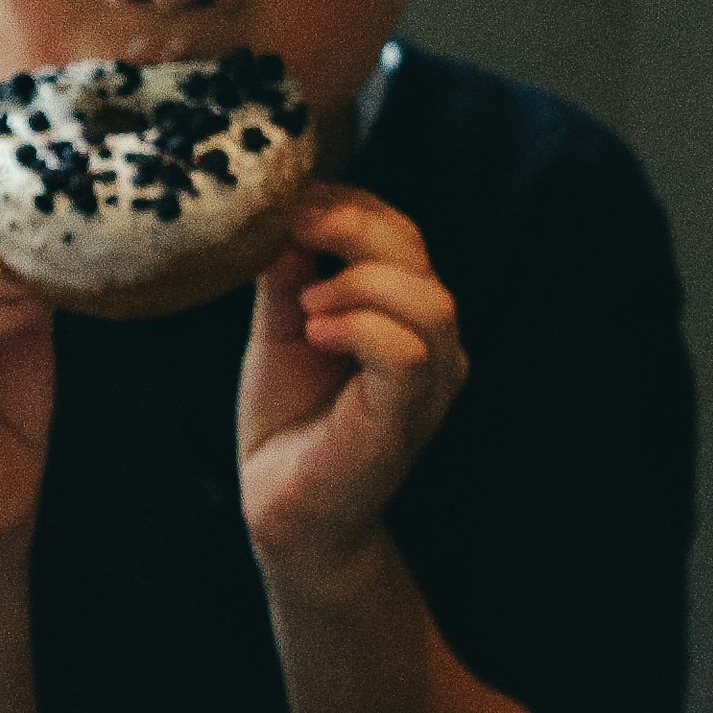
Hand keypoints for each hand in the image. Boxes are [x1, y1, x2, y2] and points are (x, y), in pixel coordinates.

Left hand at [237, 190, 467, 578]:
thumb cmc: (289, 421)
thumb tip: (279, 214)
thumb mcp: (280, 330)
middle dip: (352, 225)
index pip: (401, 233)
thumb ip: (285, 275)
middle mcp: (433, 344)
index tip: (291, 202)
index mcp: (407, 314)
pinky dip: (359, 327)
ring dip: (358, 283)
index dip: (350, 205)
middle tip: (293, 229)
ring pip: (428, 300)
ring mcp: (428, 384)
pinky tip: (316, 333)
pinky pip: (406, 352)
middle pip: (417, 251)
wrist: (283, 510)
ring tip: (307, 305)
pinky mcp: (406, 418)